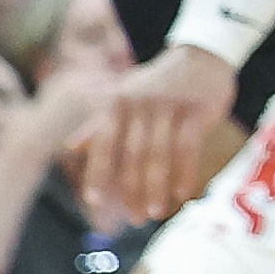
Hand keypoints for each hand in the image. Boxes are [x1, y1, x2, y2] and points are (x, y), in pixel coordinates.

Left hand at [84, 44, 242, 228]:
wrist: (202, 55)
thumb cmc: (160, 82)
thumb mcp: (126, 97)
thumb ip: (101, 123)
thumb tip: (71, 148)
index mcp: (117, 103)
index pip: (103, 144)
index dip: (97, 173)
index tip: (93, 201)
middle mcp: (139, 104)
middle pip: (132, 156)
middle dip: (132, 190)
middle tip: (135, 218)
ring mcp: (169, 107)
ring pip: (159, 155)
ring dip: (157, 188)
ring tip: (156, 212)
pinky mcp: (196, 111)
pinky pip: (188, 148)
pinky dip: (185, 173)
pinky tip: (183, 193)